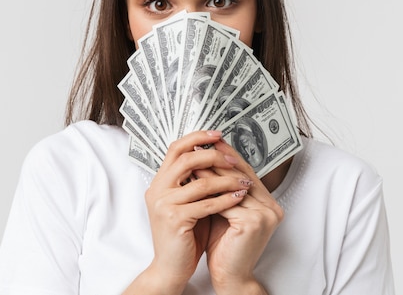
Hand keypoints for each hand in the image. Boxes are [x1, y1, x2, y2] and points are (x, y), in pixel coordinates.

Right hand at [124, 131, 251, 294]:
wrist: (170, 267)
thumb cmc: (183, 235)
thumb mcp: (187, 202)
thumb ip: (195, 181)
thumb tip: (218, 158)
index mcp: (159, 182)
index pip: (176, 148)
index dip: (197, 137)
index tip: (217, 134)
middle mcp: (157, 189)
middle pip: (187, 158)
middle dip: (214, 156)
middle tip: (234, 160)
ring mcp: (164, 204)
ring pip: (201, 182)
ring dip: (227, 180)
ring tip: (245, 182)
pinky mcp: (175, 219)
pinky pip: (206, 204)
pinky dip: (226, 199)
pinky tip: (239, 197)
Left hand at [203, 139, 283, 293]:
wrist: (229, 277)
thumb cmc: (225, 246)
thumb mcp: (224, 211)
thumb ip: (223, 189)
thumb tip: (206, 159)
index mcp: (269, 203)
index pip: (246, 172)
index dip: (227, 155)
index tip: (209, 142)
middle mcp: (272, 208)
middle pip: (240, 175)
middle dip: (217, 159)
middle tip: (198, 145)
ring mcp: (265, 215)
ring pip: (231, 186)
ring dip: (209, 171)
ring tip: (192, 159)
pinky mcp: (253, 223)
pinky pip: (225, 201)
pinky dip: (208, 189)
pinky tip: (194, 181)